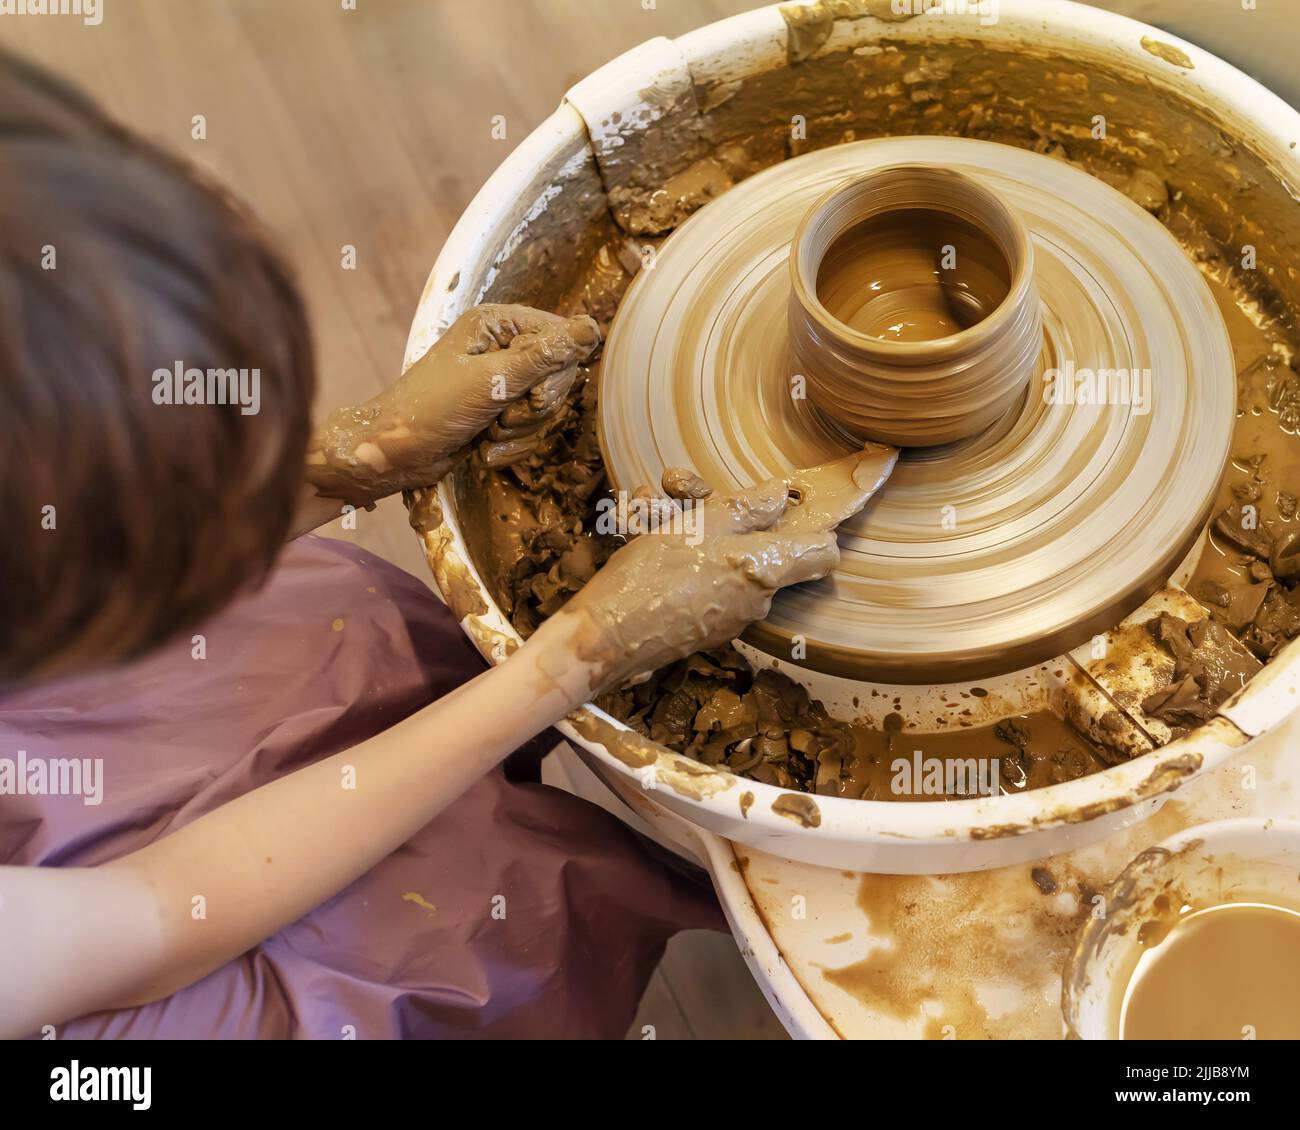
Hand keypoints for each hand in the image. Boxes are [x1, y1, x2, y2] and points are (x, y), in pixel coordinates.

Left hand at [306, 304, 599, 505]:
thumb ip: (544, 356)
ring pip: (545, 408)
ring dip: (521, 431)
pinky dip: (512, 445)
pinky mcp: (496, 412)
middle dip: (535, 409)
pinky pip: (528, 429)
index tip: (533, 396)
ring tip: (490, 434)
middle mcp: (502, 346)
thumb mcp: (491, 381)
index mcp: (497, 324)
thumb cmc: (431, 409)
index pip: (560, 338)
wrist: (393, 454)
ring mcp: (499, 381)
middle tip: (505, 418)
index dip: (556, 373)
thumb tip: (592, 328)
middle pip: (557, 376)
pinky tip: (486, 451)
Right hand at [552, 445, 896, 695]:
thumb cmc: (651, 578)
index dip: (828, 523)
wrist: (604, 638)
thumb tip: (782, 500)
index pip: (823, 551)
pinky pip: (701, 576)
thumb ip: (745, 511)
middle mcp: (757, 596)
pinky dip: (679, 553)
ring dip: (693, 528)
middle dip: (727, 513)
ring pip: (725, 556)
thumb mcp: (698, 528)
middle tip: (681, 491)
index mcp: (764, 569)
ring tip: (647, 511)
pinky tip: (639, 535)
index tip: (832, 499)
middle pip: (765, 546)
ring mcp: (730, 614)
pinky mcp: (702, 623)